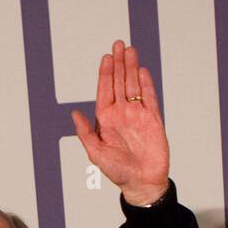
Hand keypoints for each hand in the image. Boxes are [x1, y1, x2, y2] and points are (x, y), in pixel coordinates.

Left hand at [71, 39, 170, 205]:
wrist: (142, 183)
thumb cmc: (117, 171)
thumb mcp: (95, 153)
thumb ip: (85, 133)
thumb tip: (74, 113)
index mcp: (106, 120)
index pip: (105, 90)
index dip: (105, 73)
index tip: (106, 57)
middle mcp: (121, 114)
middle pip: (120, 83)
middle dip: (119, 63)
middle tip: (118, 44)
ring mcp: (137, 115)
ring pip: (133, 86)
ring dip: (131, 68)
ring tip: (130, 51)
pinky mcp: (153, 120)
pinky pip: (149, 98)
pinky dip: (146, 84)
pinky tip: (142, 71)